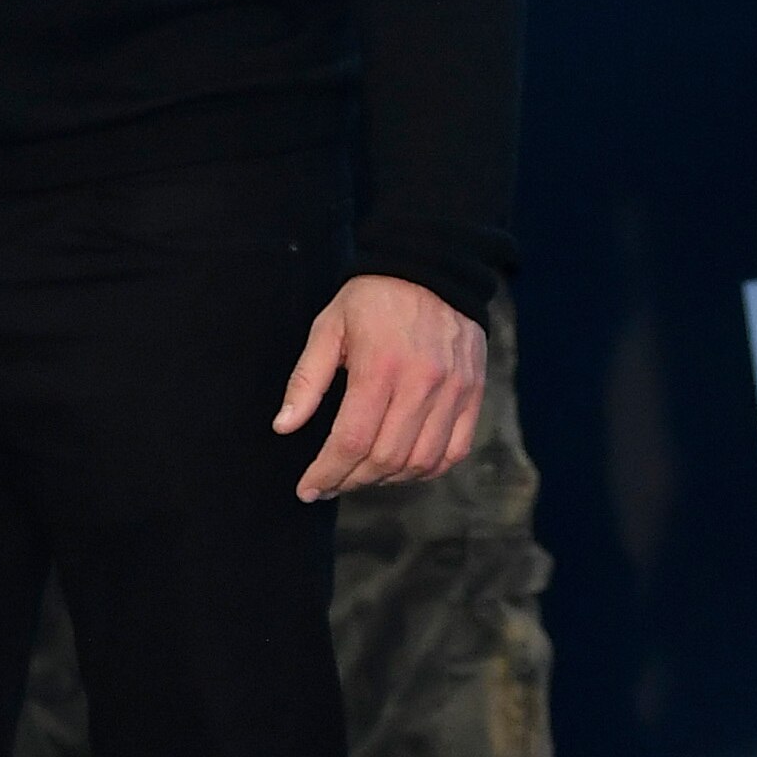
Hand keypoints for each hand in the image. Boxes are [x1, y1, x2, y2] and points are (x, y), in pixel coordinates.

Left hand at [277, 275, 486, 499]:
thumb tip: (284, 427)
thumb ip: (306, 380)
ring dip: (387, 479)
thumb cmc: (372, 298)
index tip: (308, 489)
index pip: (352, 440)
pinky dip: (428, 469)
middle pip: (386, 458)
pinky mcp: (473, 392)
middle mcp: (421, 382)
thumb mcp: (329, 327)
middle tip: (330, 482)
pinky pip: (455, 451)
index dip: (327, 473)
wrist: (433, 266)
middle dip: (351, 480)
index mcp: (379, 366)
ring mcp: (453, 390)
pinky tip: (403, 466)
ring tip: (362, 474)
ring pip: (421, 462)